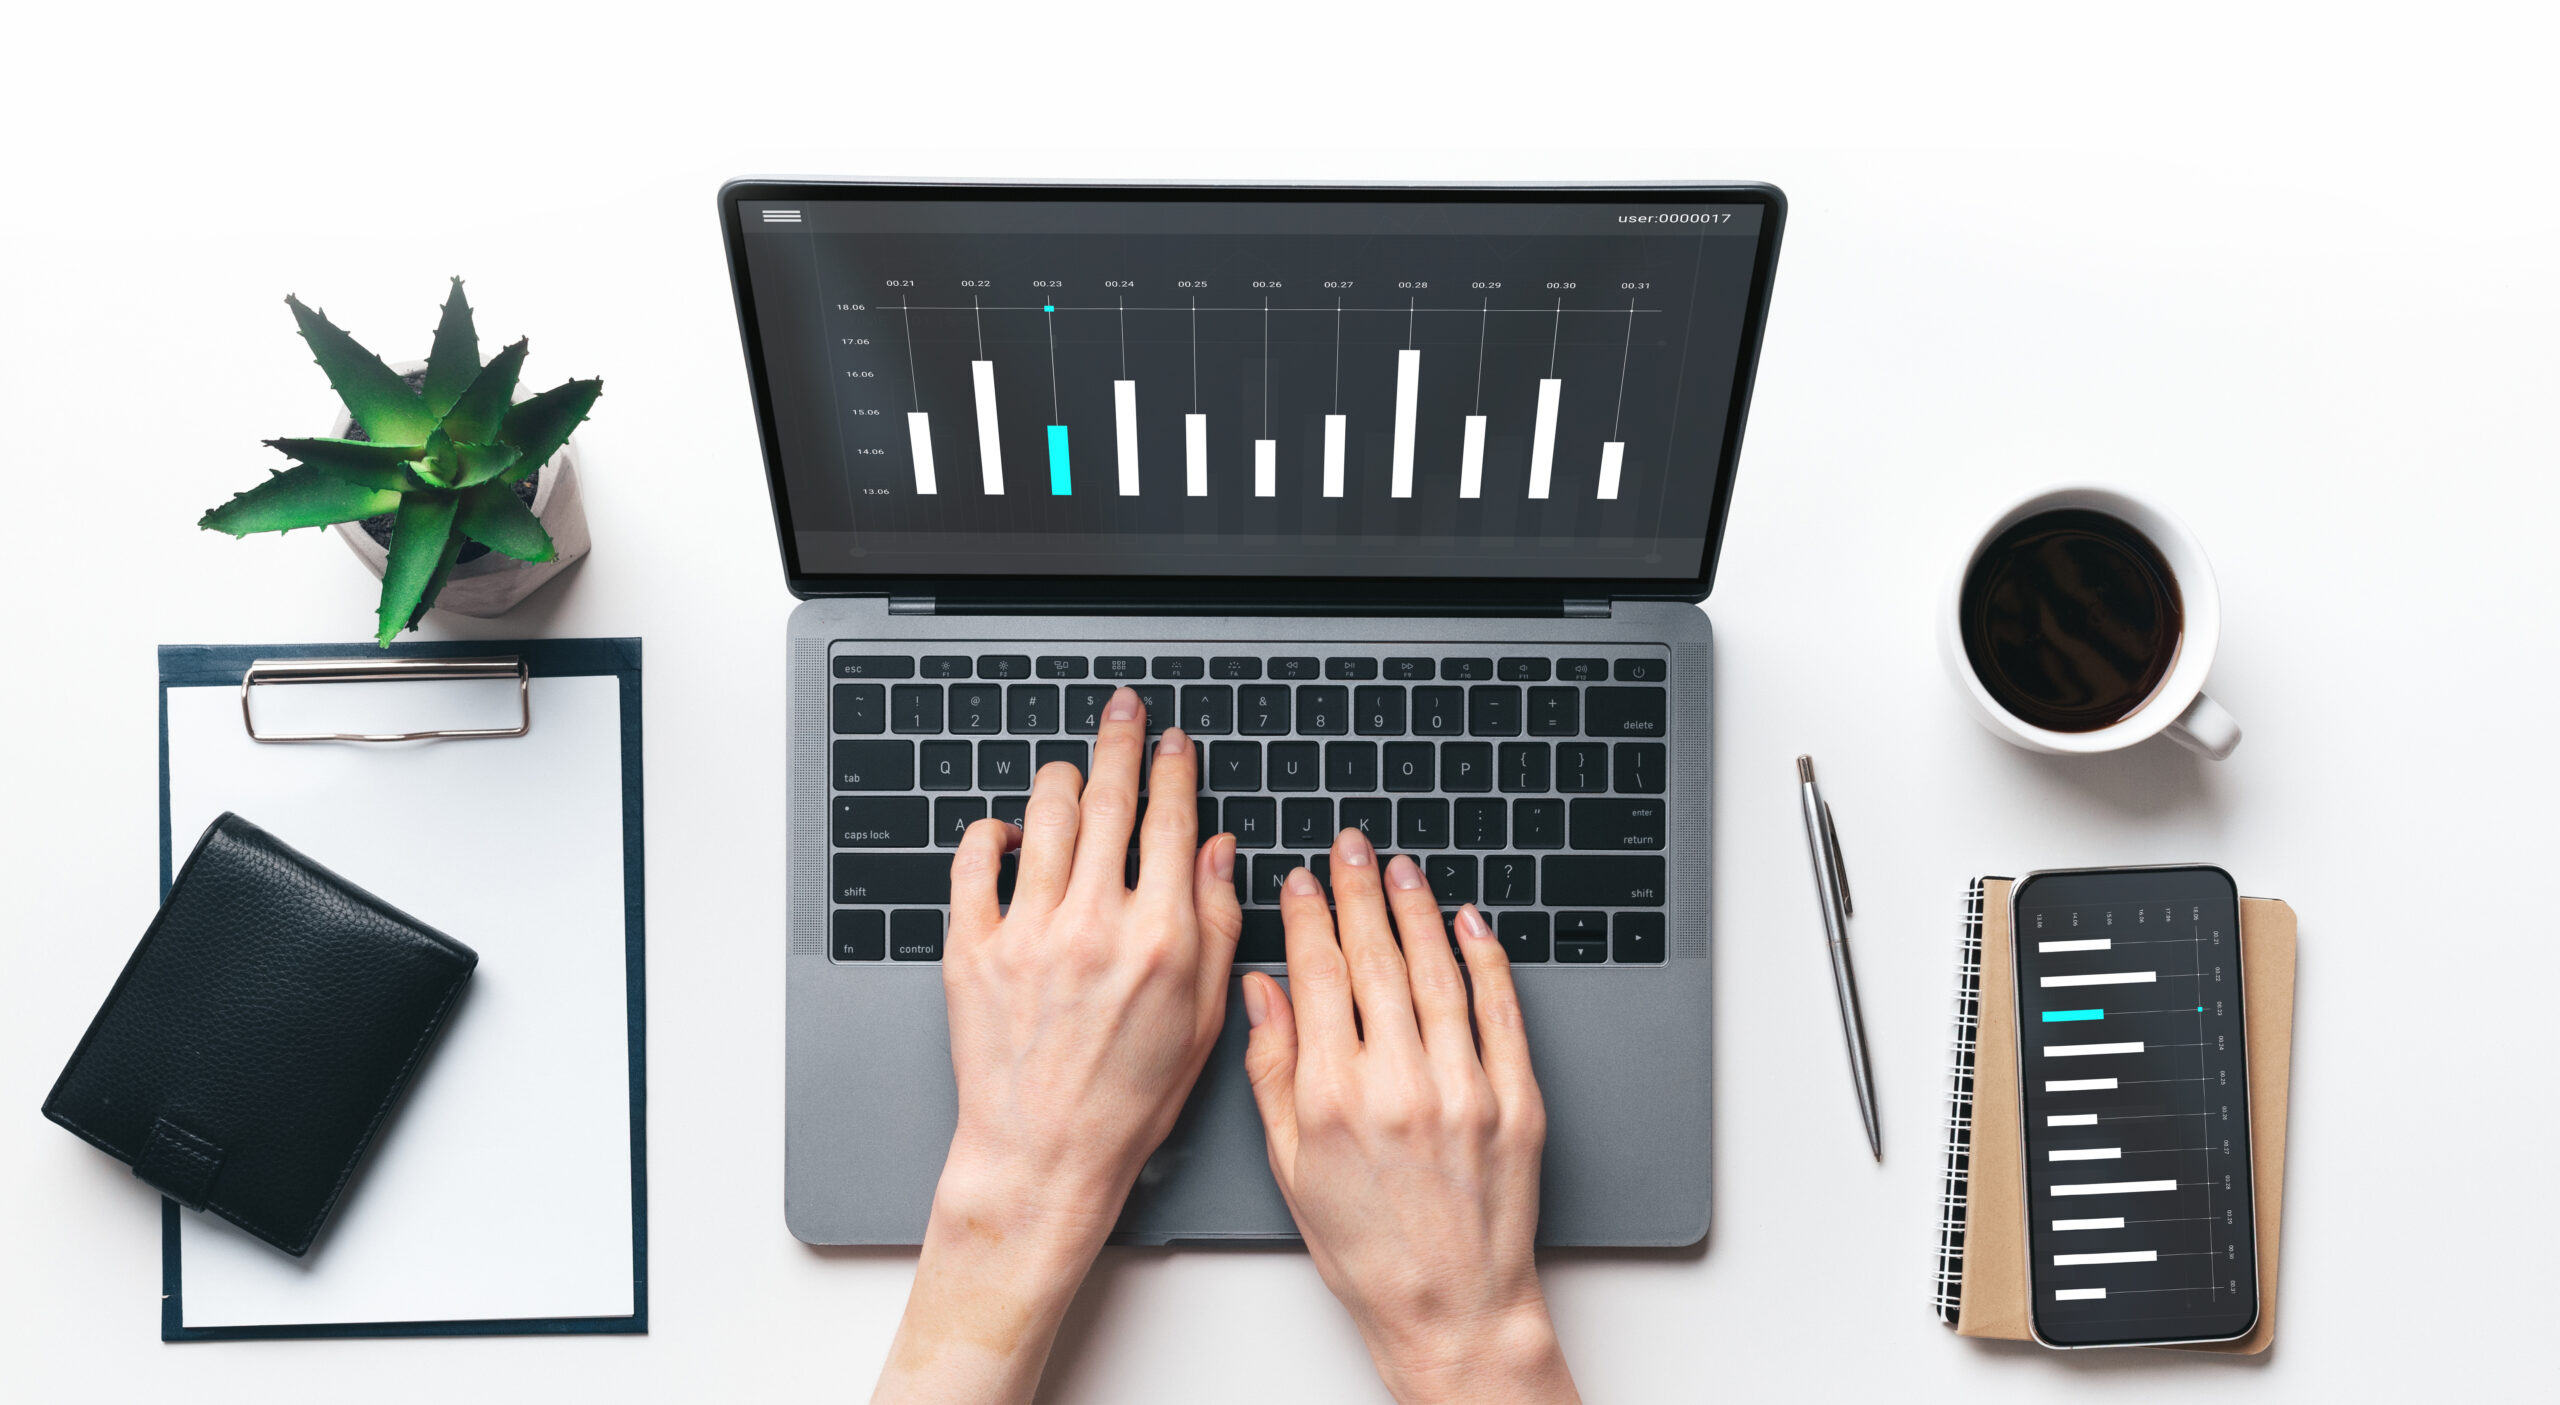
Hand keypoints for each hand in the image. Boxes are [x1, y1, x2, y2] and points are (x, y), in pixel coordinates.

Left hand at [875, 686, 1242, 1404]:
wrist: (1044, 1157)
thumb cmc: (1127, 1102)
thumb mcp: (1201, 1020)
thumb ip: (1214, 925)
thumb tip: (1216, 848)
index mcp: (1159, 938)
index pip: (1169, 822)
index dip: (1173, 769)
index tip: (1172, 742)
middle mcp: (1093, 923)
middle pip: (1108, 800)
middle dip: (1119, 741)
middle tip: (1122, 710)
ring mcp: (1027, 931)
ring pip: (1044, 816)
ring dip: (1063, 780)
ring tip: (1072, 770)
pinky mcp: (971, 948)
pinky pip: (974, 861)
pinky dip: (992, 832)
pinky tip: (1010, 833)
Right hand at [1241, 828, 1576, 1404]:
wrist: (1452, 1307)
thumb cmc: (1366, 1248)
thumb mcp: (1289, 1165)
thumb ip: (1272, 1068)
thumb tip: (1261, 989)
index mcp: (1332, 1099)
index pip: (1317, 976)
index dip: (1307, 916)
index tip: (1301, 880)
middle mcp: (1398, 1085)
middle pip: (1375, 959)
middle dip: (1358, 891)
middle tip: (1350, 845)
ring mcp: (1464, 1089)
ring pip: (1438, 972)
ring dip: (1417, 909)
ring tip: (1400, 868)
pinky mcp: (1516, 1100)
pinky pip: (1499, 1010)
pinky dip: (1485, 958)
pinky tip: (1468, 922)